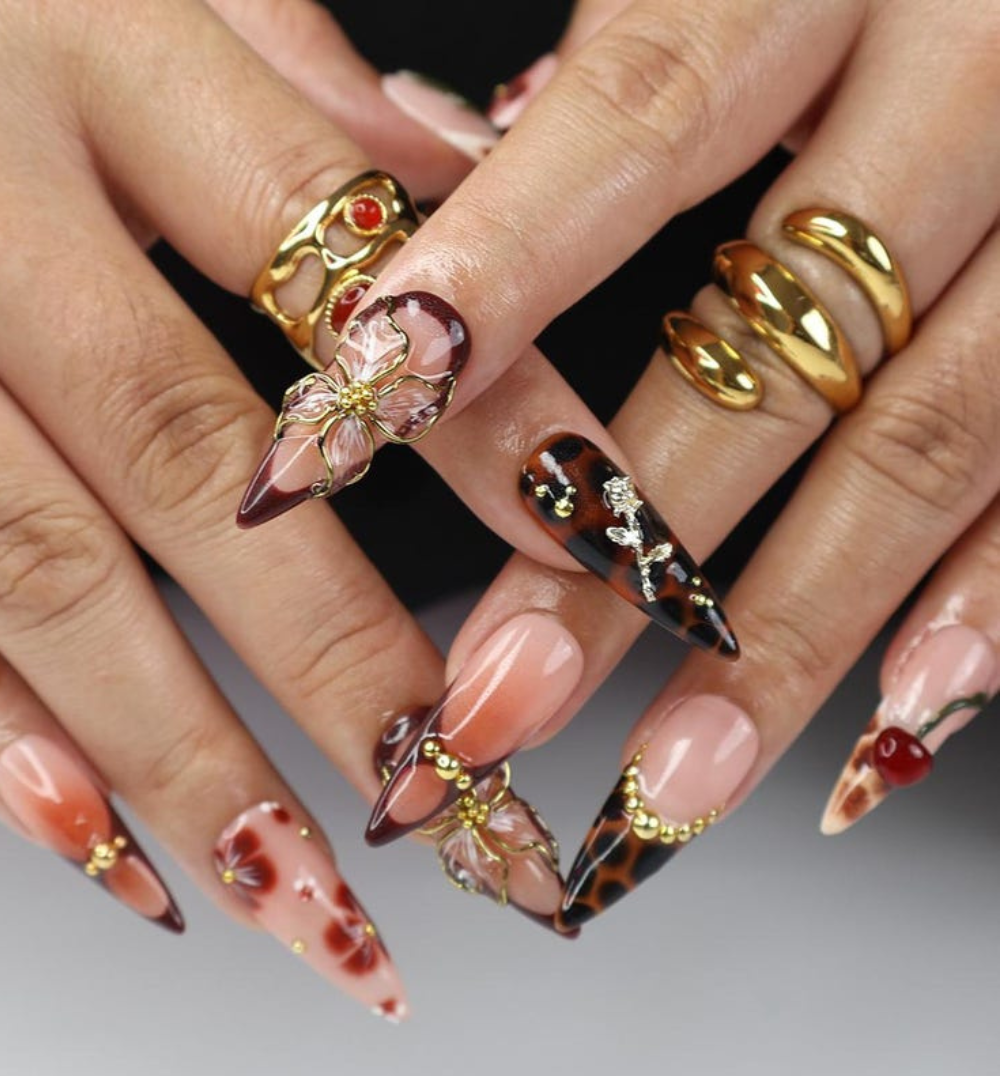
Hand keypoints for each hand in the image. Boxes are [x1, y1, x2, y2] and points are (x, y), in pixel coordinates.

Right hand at [0, 0, 586, 1020]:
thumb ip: (308, 102)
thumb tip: (482, 186)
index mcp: (99, 47)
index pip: (347, 254)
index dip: (489, 413)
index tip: (611, 554)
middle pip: (195, 458)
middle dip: (343, 660)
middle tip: (469, 806)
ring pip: (41, 566)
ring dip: (191, 760)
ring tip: (323, 905)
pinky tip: (112, 854)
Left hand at [351, 0, 999, 929]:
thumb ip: (604, 54)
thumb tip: (422, 157)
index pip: (637, 124)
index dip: (498, 276)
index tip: (359, 419)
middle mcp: (974, 68)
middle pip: (770, 348)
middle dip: (625, 542)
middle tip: (494, 699)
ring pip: (931, 442)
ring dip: (792, 636)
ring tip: (667, 782)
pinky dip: (988, 593)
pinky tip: (902, 712)